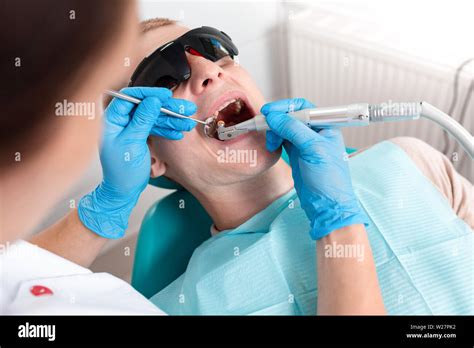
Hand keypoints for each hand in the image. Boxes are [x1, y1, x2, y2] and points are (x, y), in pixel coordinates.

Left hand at [78, 87, 196, 237]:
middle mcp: (121, 122)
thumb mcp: (132, 143)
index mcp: (112, 120)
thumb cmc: (121, 172)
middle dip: (166, 108)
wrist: (123, 191)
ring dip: (171, 120)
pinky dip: (167, 130)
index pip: (130, 98)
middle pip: (146, 107)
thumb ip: (142, 120)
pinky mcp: (139, 137)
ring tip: (186, 122)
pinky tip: (178, 132)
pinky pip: (155, 129)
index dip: (149, 94)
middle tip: (184, 109)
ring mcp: (131, 129)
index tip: (165, 95)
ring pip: (153, 118)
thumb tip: (151, 101)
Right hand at [261, 98, 367, 239]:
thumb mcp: (313, 149)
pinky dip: (275, 140)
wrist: (326, 206)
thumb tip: (274, 116)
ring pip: (285, 128)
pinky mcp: (297, 155)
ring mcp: (305, 144)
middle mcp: (316, 133)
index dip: (285, 107)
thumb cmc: (328, 179)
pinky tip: (272, 146)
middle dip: (277, 120)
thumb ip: (293, 130)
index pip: (303, 107)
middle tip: (263, 126)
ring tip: (270, 143)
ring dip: (274, 131)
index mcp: (326, 127)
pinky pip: (283, 140)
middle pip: (292, 116)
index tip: (268, 111)